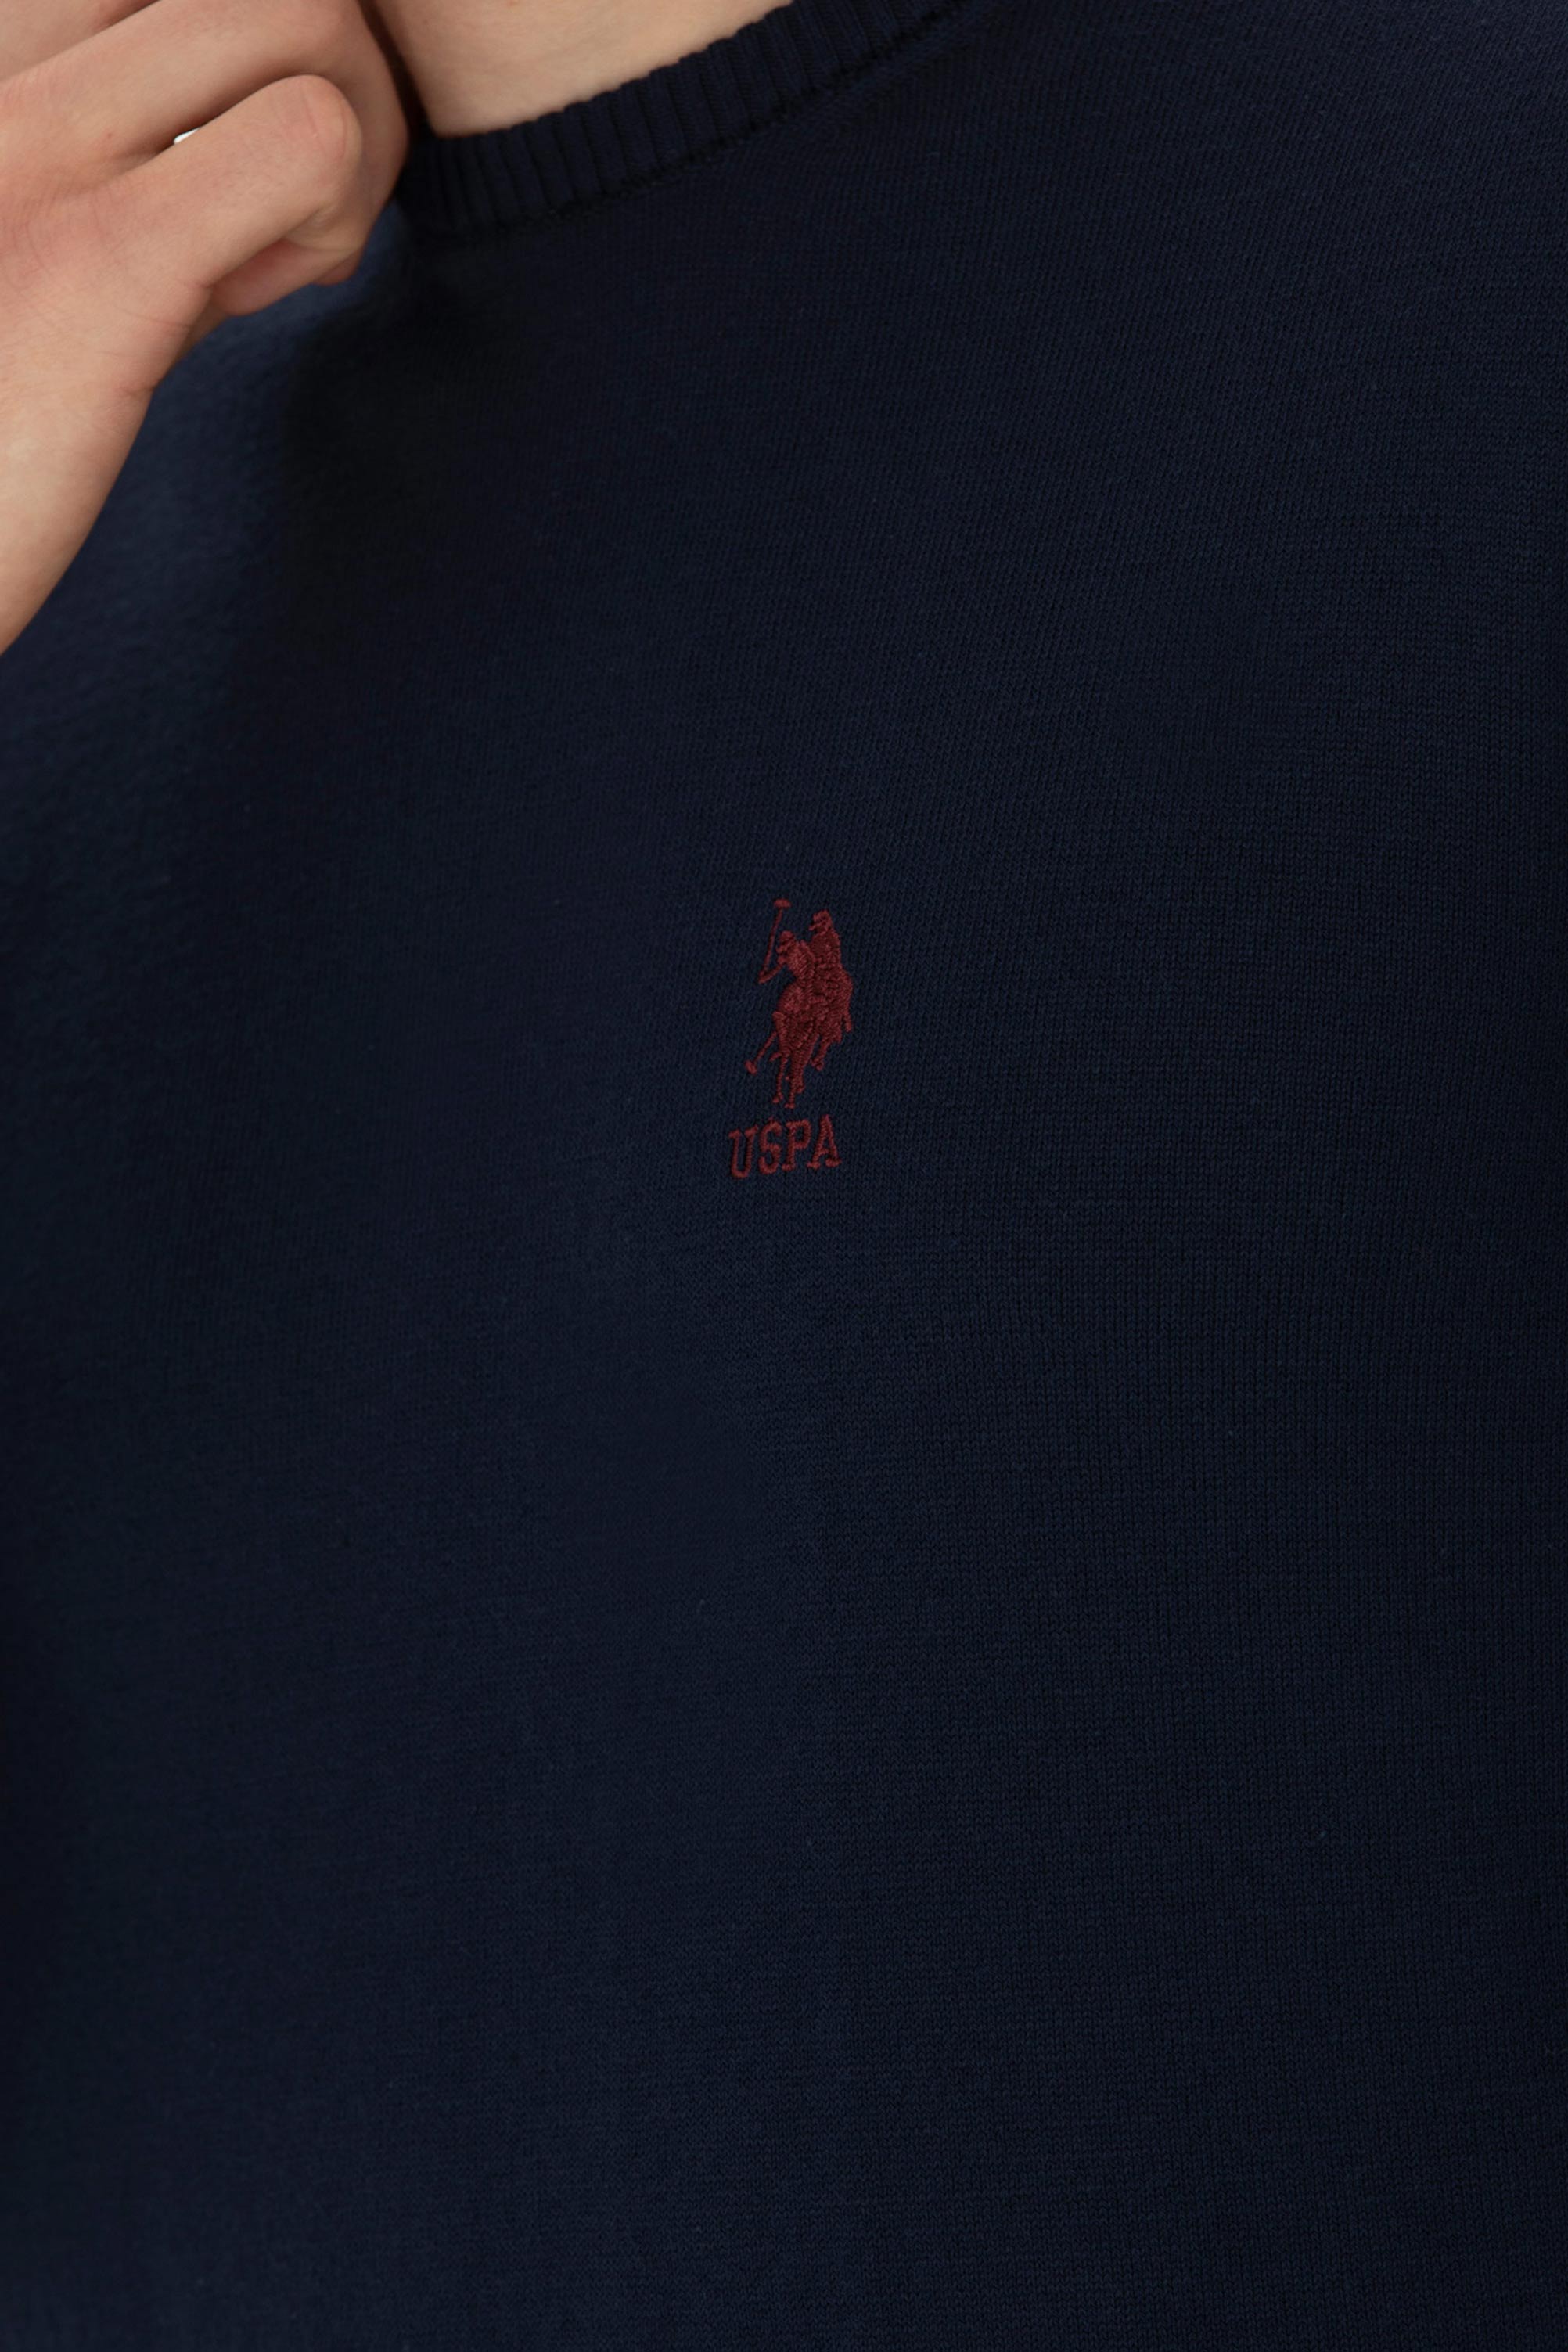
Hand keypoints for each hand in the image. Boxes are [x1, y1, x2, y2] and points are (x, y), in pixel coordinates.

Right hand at [0, 0, 409, 655]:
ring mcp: (44, 152)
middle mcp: (3, 75)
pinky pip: (308, 141)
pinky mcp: (103, 262)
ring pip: (306, 11)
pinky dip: (328, 224)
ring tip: (275, 264)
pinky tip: (252, 306)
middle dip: (339, 82)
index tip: (237, 181)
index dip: (256, 61)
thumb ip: (127, 179)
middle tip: (292, 221)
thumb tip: (252, 165)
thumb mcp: (31, 257)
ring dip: (351, 145)